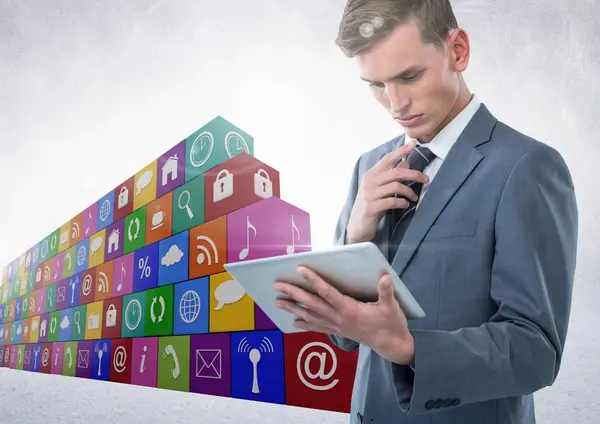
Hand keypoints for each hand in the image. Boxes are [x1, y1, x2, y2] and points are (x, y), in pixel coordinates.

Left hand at [274, 265, 414, 364]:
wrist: (392, 345)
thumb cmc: (391, 323)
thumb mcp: (391, 307)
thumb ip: (386, 292)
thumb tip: (385, 276)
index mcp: (350, 309)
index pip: (327, 292)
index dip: (313, 280)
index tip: (300, 269)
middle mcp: (339, 318)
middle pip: (312, 304)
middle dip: (294, 294)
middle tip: (278, 285)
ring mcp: (337, 326)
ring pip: (311, 316)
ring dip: (293, 309)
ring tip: (277, 303)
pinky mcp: (339, 332)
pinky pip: (318, 327)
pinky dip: (305, 324)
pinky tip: (294, 323)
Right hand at [346, 140, 429, 243]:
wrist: (358, 225)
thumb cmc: (371, 204)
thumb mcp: (380, 188)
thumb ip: (391, 176)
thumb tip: (405, 163)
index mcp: (371, 174)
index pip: (388, 158)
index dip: (401, 150)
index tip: (413, 143)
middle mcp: (370, 181)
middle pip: (396, 173)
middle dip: (414, 175)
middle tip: (426, 179)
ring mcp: (370, 194)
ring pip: (396, 187)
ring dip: (409, 192)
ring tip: (414, 198)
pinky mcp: (372, 207)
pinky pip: (392, 201)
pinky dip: (402, 202)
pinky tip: (405, 205)